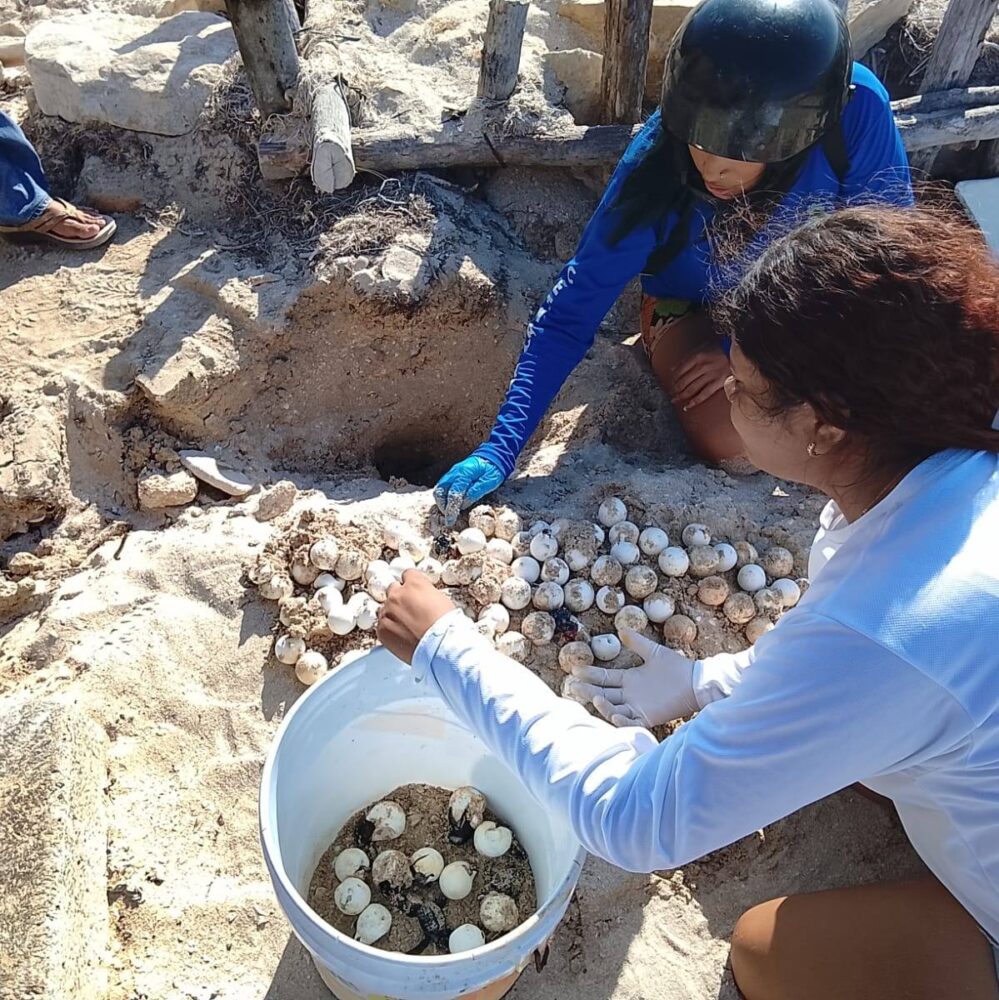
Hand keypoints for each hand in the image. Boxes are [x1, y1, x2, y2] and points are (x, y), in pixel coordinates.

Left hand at [377, 570, 456, 664]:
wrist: (440, 646)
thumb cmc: (446, 625)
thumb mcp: (441, 599)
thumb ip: (426, 594)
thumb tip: (422, 599)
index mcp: (414, 584)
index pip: (408, 574)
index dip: (412, 584)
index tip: (415, 592)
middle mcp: (397, 594)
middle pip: (393, 589)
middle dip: (400, 598)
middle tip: (410, 610)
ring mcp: (387, 612)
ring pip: (386, 609)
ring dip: (394, 614)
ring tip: (408, 627)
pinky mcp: (382, 629)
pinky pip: (383, 625)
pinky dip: (391, 630)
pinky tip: (403, 637)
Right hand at [433, 455, 504, 525]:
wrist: (493, 456)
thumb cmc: (493, 470)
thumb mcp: (489, 482)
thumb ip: (475, 492)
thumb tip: (463, 504)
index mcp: (465, 473)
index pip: (454, 494)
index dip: (451, 509)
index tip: (451, 521)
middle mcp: (454, 472)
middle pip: (440, 491)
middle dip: (443, 507)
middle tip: (449, 518)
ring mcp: (451, 473)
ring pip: (439, 490)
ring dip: (442, 503)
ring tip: (449, 513)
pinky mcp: (451, 475)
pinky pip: (442, 487)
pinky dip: (443, 497)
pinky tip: (450, 504)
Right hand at [562, 628, 698, 727]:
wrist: (696, 682)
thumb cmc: (677, 667)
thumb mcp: (653, 652)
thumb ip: (637, 642)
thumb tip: (621, 629)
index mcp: (629, 679)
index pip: (605, 677)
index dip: (590, 674)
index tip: (575, 670)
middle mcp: (630, 694)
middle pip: (603, 693)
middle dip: (587, 691)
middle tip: (571, 687)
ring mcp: (637, 707)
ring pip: (613, 708)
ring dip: (602, 704)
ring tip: (595, 698)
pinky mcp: (648, 717)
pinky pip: (631, 722)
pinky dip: (622, 720)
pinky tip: (614, 713)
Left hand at [671, 350, 730, 410]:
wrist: (740, 351)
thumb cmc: (720, 349)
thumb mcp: (702, 348)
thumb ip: (687, 358)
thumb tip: (672, 368)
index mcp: (697, 357)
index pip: (680, 370)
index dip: (673, 379)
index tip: (670, 383)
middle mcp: (702, 367)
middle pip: (684, 381)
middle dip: (675, 389)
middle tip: (670, 394)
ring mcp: (710, 376)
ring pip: (692, 388)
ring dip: (681, 395)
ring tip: (675, 400)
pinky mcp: (718, 383)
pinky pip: (704, 394)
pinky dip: (694, 401)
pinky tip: (687, 406)